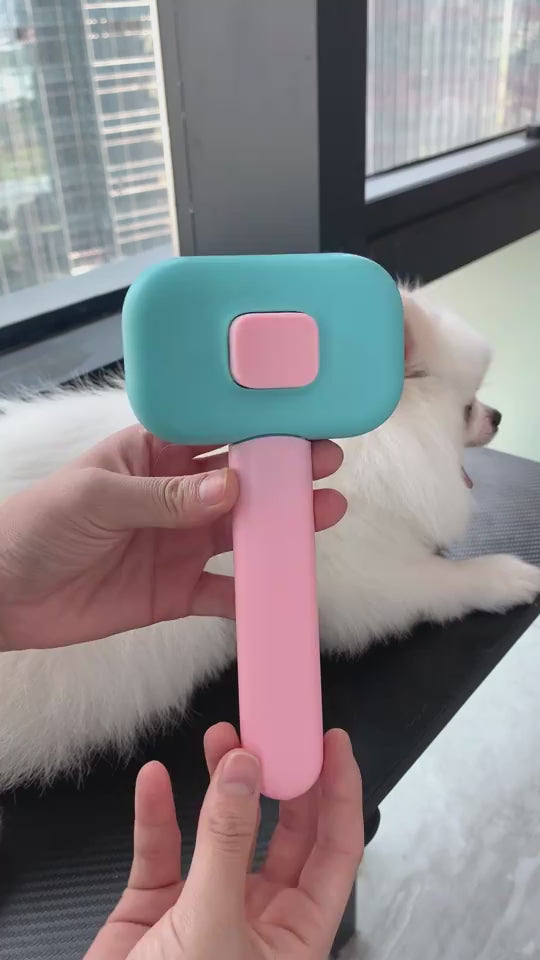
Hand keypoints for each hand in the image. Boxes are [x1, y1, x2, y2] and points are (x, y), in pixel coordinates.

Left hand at [0, 427, 345, 650]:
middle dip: (284, 474)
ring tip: (324, 515)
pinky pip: (225, 591)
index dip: (257, 428)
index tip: (300, 424)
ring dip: (281, 528)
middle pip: (241, 482)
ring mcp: (178, 543)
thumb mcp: (97, 498)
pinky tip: (284, 587)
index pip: (214, 433)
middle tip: (326, 467)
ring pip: (243, 533)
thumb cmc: (37, 525)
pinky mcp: (176, 591)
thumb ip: (165, 497)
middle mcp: (175, 496)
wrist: (4, 597)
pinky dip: (253, 594)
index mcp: (154, 455)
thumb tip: (231, 489)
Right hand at [86, 724, 363, 959]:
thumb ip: (227, 841)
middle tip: (272, 729)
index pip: (334, 849)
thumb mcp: (214, 924)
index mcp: (296, 933)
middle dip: (277, 776)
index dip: (339, 792)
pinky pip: (162, 847)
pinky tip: (156, 780)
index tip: (332, 743)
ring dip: (220, 782)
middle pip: (281, 829)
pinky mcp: (156, 906)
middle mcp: (257, 916)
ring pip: (222, 829)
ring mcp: (206, 906)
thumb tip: (244, 767)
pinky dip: (157, 811)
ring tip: (220, 738)